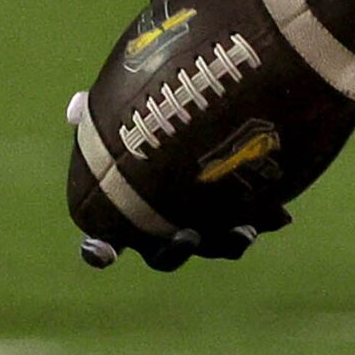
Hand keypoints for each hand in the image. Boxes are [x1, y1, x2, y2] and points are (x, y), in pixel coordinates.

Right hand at [65, 92, 290, 270]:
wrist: (214, 99)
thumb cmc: (157, 110)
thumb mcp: (128, 106)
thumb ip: (101, 110)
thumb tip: (75, 106)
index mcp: (128, 208)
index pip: (102, 239)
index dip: (99, 248)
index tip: (103, 250)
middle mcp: (164, 222)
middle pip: (164, 255)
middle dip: (175, 251)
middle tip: (187, 235)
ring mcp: (202, 216)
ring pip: (211, 245)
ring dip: (224, 243)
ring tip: (243, 232)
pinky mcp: (239, 204)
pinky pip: (251, 222)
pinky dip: (263, 219)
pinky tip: (280, 216)